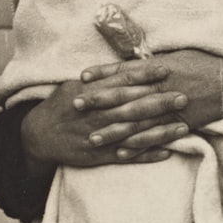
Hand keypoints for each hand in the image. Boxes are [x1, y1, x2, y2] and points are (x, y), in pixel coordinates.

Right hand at [22, 64, 190, 169]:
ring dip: (160, 131)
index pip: (123, 81)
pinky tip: (167, 152)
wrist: (39, 136)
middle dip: (159, 102)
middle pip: (133, 107)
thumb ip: (101, 78)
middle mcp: (98, 114)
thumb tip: (127, 66)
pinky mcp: (100, 155)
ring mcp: (100, 137)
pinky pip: (128, 156)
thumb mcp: (75, 85)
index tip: (166, 70)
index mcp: (91, 94)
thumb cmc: (61, 106)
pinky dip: (147, 155)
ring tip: (184, 126)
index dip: (145, 75)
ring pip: (134, 134)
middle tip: (183, 97)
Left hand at [79, 49, 222, 145]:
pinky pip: (156, 138)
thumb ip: (152, 62)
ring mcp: (169, 108)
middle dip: (98, 102)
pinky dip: (138, 147)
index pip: (124, 71)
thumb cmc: (205, 64)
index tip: (81, 77)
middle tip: (75, 107)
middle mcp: (161, 87)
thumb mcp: (177, 55)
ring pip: (136, 122)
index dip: (102, 74)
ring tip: (92, 138)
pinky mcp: (179, 124)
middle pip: (124, 96)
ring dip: (113, 131)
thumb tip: (132, 61)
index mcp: (159, 68)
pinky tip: (121, 153)